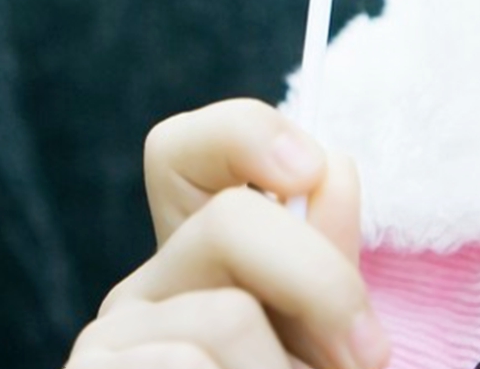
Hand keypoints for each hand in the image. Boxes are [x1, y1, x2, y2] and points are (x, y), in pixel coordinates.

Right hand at [65, 100, 389, 368]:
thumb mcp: (318, 349)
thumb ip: (326, 272)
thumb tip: (333, 171)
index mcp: (196, 271)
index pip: (181, 154)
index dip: (240, 133)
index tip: (308, 169)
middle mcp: (143, 296)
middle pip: (229, 218)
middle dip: (321, 279)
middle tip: (368, 355)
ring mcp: (112, 345)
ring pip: (228, 316)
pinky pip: (193, 366)